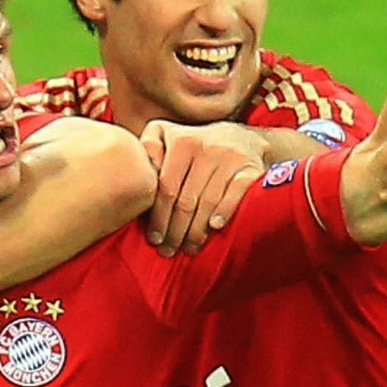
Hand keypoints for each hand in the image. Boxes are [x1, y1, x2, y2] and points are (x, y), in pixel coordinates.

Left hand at [139, 121, 266, 255]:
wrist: (245, 139)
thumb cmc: (197, 146)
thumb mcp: (168, 135)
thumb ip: (149, 149)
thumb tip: (136, 174)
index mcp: (181, 141)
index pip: (165, 187)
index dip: (158, 216)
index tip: (153, 238)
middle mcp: (205, 147)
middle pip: (185, 199)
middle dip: (175, 230)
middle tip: (168, 250)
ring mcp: (230, 158)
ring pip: (207, 202)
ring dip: (196, 230)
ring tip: (188, 248)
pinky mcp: (250, 169)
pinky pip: (235, 195)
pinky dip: (224, 212)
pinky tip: (214, 227)